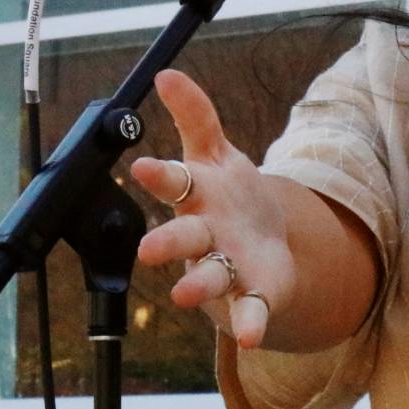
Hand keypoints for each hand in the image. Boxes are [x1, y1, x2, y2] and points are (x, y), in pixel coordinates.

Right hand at [131, 69, 297, 350]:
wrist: (266, 245)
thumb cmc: (230, 197)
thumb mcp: (216, 152)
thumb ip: (195, 115)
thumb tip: (167, 74)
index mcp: (197, 197)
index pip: (173, 183)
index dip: (158, 176)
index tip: (142, 167)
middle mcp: (204, 236)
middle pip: (183, 238)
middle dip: (166, 244)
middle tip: (149, 251)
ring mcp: (226, 267)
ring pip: (208, 277)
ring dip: (197, 286)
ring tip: (185, 295)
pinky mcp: (252, 294)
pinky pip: (249, 309)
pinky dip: (250, 321)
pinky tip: (252, 334)